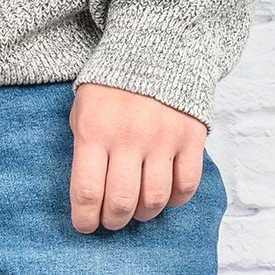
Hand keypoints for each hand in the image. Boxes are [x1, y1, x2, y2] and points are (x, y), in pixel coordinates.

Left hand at [67, 84, 206, 233]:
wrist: (156, 48)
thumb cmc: (111, 88)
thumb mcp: (82, 113)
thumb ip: (84, 151)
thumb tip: (89, 196)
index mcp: (95, 132)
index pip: (87, 192)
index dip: (85, 219)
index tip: (85, 225)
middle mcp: (129, 137)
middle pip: (121, 202)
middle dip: (113, 221)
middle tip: (111, 220)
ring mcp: (163, 137)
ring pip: (155, 198)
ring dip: (143, 214)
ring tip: (137, 210)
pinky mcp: (191, 136)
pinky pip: (187, 184)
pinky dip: (175, 200)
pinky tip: (165, 197)